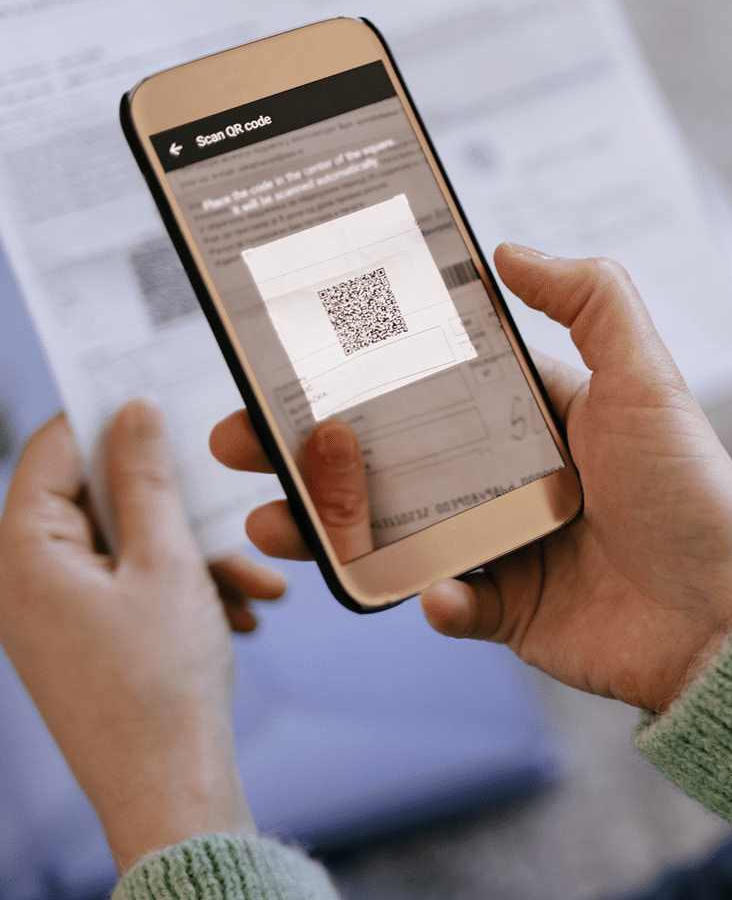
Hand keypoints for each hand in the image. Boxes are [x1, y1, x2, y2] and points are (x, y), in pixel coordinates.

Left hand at [0, 403, 285, 871]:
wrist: (169, 787)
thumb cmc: (159, 682)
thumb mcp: (166, 561)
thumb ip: (147, 479)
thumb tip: (132, 411)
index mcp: (25, 555)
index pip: (51, 451)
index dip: (106, 418)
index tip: (160, 397)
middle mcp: (26, 582)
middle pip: (98, 501)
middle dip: (174, 504)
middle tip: (225, 501)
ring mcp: (55, 614)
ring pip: (127, 547)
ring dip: (193, 554)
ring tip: (254, 580)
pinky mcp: (85, 640)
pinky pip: (132, 587)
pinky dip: (185, 588)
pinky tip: (240, 608)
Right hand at [212, 245, 731, 711]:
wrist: (727, 613)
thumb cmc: (690, 488)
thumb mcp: (647, 376)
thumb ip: (591, 298)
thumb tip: (508, 247)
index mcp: (529, 415)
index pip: (425, 380)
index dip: (359, 367)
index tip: (291, 353)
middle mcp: (504, 475)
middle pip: (386, 455)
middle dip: (310, 447)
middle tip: (242, 437)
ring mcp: (500, 544)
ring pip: (391, 531)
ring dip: (328, 526)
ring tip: (274, 519)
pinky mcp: (504, 609)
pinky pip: (447, 602)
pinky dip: (433, 599)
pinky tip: (436, 593)